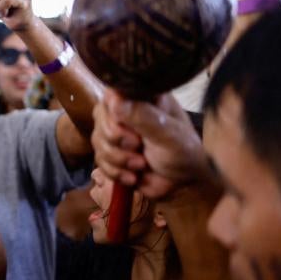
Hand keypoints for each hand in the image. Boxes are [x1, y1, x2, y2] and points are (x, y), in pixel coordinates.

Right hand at [92, 89, 207, 199]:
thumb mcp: (168, 133)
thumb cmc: (183, 152)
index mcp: (142, 98)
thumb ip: (143, 115)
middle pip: (100, 119)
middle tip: (139, 146)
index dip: (114, 114)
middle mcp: (126, 111)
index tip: (130, 129)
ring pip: (98, 141)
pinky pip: (99, 160)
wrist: (182, 184)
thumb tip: (115, 99)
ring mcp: (116, 132)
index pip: (112, 95)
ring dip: (119, 159)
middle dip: (117, 140)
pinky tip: (133, 176)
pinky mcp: (111, 153)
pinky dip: (116, 172)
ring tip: (141, 164)